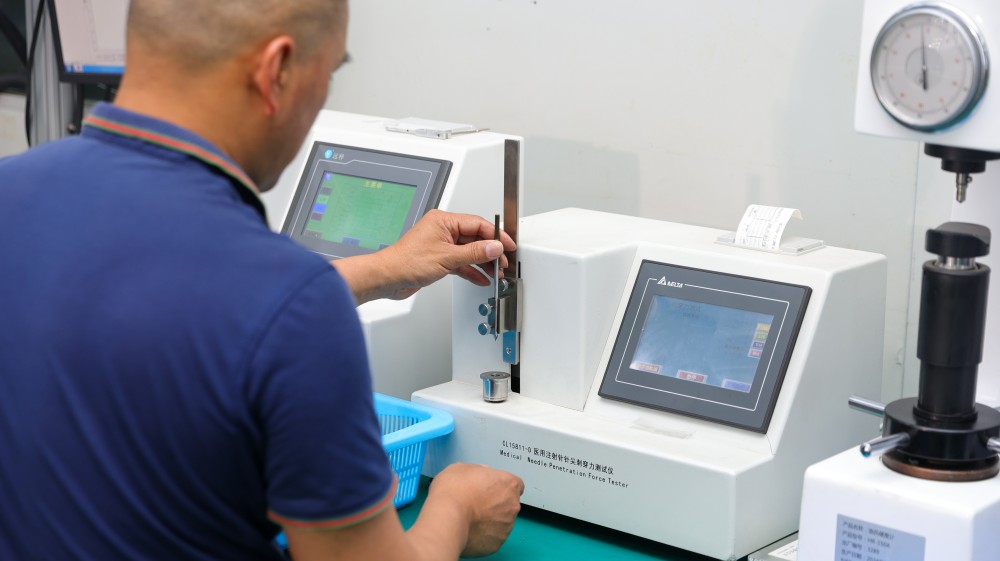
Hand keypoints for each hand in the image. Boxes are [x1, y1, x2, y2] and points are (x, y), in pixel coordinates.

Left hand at [333, 210, 516, 304]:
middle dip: (490, 251)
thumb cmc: (406, 262)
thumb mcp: (447, 258)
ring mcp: (441, 245)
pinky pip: (461, 262)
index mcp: (443, 220)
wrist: (387, 278)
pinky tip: (481, 278)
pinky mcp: (439, 259)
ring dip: (482, 262)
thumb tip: (494, 247)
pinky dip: (471, 270)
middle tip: (502, 262)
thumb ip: (474, 253)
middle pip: (475, 238)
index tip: (507, 245)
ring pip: (469, 251)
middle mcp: (442, 230)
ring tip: (495, 272)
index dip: (495, 235)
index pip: (477, 224)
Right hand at [423, 463, 523, 557]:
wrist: (447, 517)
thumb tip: (481, 474)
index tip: (491, 489)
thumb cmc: (454, 491)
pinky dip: (483, 535)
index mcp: (508, 484)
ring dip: (490, 521)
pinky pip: (492, 538)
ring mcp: (506, 527)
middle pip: (509, 504)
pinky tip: (469, 530)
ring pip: (502, 523)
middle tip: (477, 504)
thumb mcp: (463, 468)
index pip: (516, 485)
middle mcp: (512, 506)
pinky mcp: (496, 544)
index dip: (502, 486)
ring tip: (470, 518)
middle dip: (497, 504)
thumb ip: (479, 470)